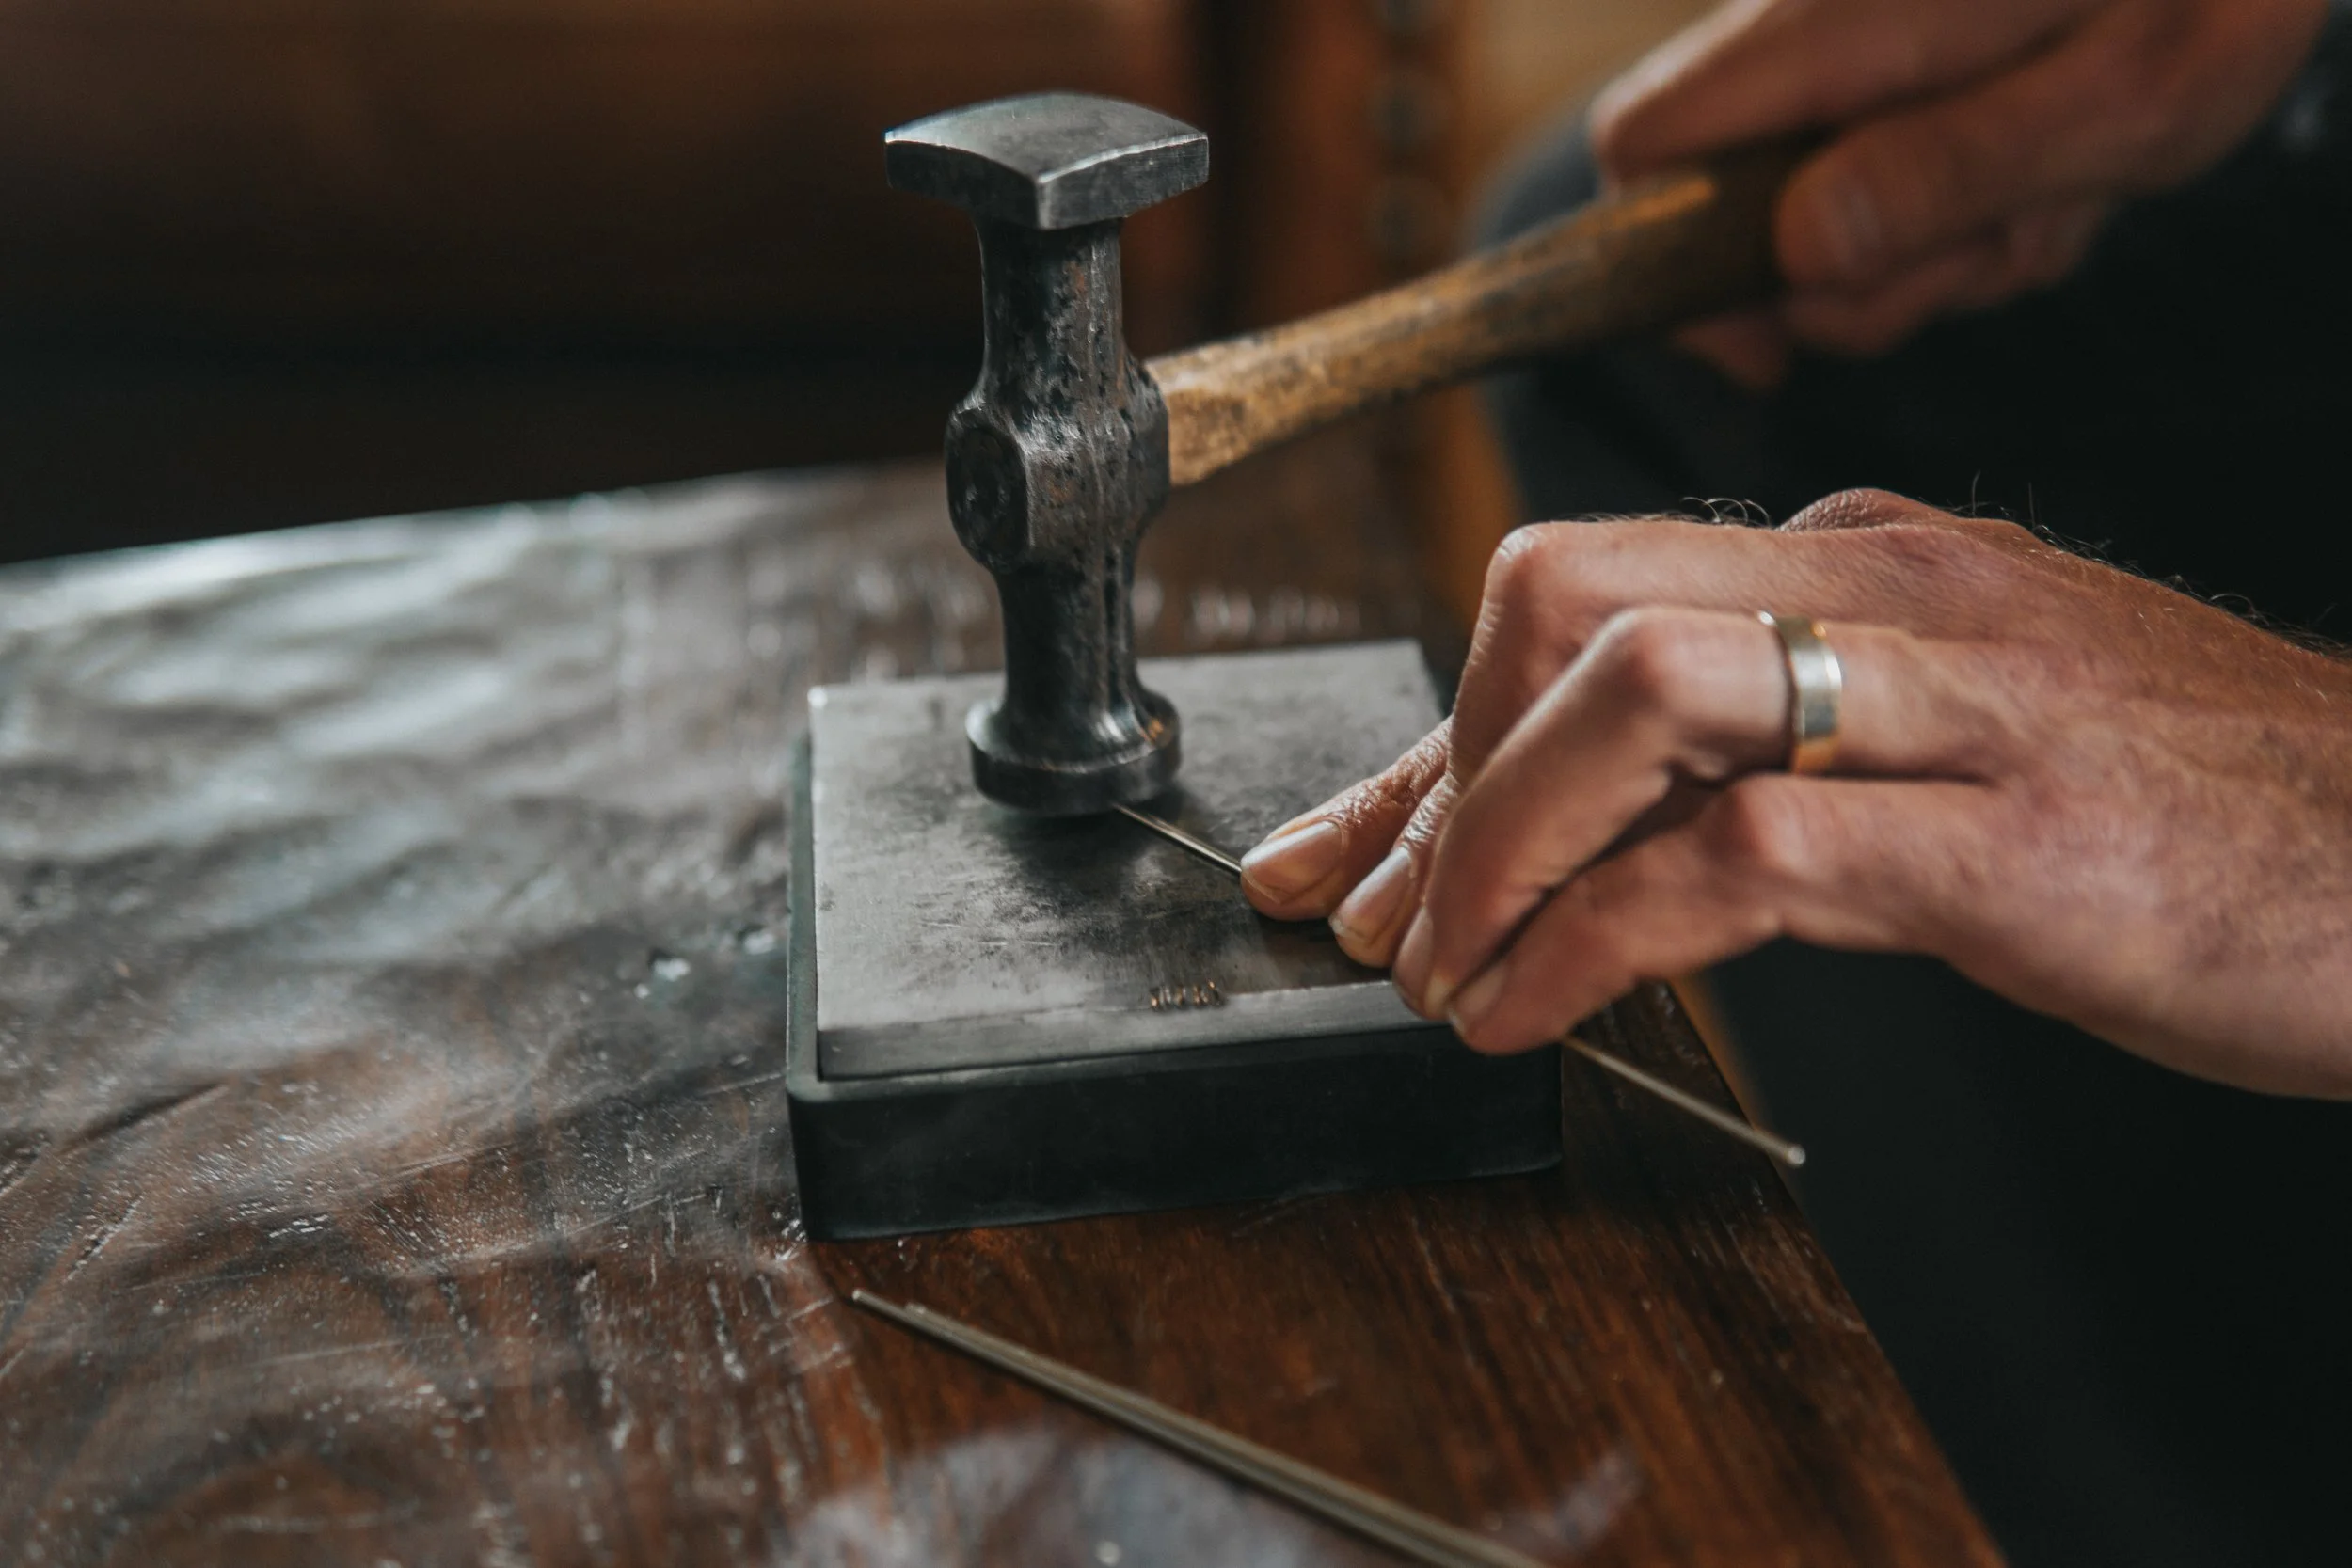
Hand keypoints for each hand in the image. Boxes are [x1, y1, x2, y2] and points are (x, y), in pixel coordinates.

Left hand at [1240, 493, 2351, 1097]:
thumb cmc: (2189, 807)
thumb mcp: (1952, 738)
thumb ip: (1776, 749)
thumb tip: (1588, 829)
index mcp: (1865, 554)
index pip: (1577, 594)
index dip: (1430, 742)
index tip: (1353, 858)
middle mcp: (1890, 587)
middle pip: (1564, 596)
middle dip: (1438, 768)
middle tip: (1393, 917)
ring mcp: (1953, 699)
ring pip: (1634, 691)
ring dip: (1489, 844)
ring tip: (1443, 970)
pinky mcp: (2010, 839)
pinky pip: (1738, 853)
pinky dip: (1592, 936)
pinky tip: (1537, 1009)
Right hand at [1588, 0, 2329, 379]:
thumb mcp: (2115, 99)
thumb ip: (1948, 171)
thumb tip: (1798, 253)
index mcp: (1840, 26)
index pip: (1644, 147)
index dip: (1669, 265)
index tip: (1770, 342)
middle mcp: (1817, 29)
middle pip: (1728, 208)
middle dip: (1849, 282)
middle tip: (1986, 257)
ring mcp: (1854, 52)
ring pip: (1819, 210)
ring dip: (1929, 250)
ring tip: (2049, 200)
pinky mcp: (1897, 68)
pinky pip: (1887, 179)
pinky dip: (1961, 213)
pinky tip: (2048, 177)